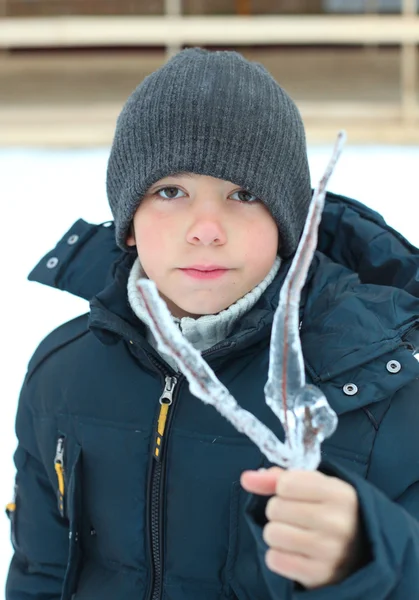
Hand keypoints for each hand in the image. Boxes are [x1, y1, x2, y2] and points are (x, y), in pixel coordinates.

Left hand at [241, 467, 363, 588]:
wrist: (358, 553)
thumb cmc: (328, 511)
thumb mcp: (313, 486)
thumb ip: (277, 478)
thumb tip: (246, 478)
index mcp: (340, 494)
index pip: (286, 483)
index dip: (283, 488)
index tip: (295, 495)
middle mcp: (338, 522)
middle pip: (275, 508)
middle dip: (278, 512)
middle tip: (296, 518)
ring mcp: (330, 551)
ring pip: (272, 533)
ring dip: (276, 534)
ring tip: (294, 534)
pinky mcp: (318, 575)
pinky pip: (274, 559)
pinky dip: (278, 555)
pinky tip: (294, 552)